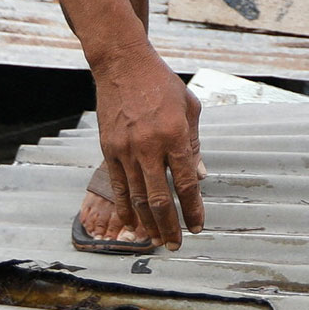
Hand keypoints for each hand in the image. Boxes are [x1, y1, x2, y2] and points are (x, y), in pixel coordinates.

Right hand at [93, 44, 203, 249]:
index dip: (193, 208)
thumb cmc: (161, 84)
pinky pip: (117, 186)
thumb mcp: (189, 108)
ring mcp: (125, 150)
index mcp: (174, 135)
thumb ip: (194, 144)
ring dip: (148, 222)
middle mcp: (149, 146)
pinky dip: (125, 208)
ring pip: (137, 197)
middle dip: (170, 225)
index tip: (198, 225)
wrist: (123, 65)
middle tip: (177, 243)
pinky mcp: (108, 150)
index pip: (186, 182)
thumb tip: (200, 176)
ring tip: (157, 240)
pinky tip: (132, 223)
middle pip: (160, 197)